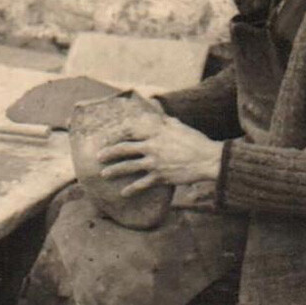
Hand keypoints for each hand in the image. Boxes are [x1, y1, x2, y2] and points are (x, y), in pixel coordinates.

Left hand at [96, 117, 223, 196]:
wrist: (208, 159)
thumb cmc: (195, 141)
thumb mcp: (178, 126)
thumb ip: (164, 120)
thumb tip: (156, 111)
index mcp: (156, 132)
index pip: (131, 131)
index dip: (117, 134)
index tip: (107, 137)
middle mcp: (152, 146)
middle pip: (125, 149)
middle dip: (109, 153)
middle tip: (98, 157)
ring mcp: (155, 162)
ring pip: (129, 167)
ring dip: (114, 171)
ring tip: (104, 174)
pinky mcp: (161, 176)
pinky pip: (142, 184)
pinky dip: (131, 189)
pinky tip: (123, 193)